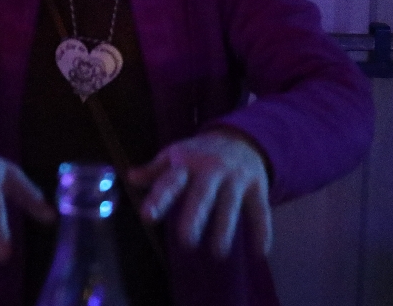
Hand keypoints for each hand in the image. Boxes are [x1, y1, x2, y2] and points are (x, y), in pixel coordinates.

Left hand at [126, 131, 272, 258]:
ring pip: (230, 206)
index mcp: (186, 164)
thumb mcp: (175, 156)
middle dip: (194, 217)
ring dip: (224, 229)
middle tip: (185, 242)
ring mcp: (235, 179)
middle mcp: (211, 170)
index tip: (147, 217)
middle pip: (202, 195)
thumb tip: (130, 178)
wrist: (241, 138)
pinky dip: (262, 232)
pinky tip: (259, 254)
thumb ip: (154, 171)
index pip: (170, 182)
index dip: (158, 199)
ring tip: (217, 253)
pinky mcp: (257, 188)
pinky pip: (260, 212)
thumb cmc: (199, 154)